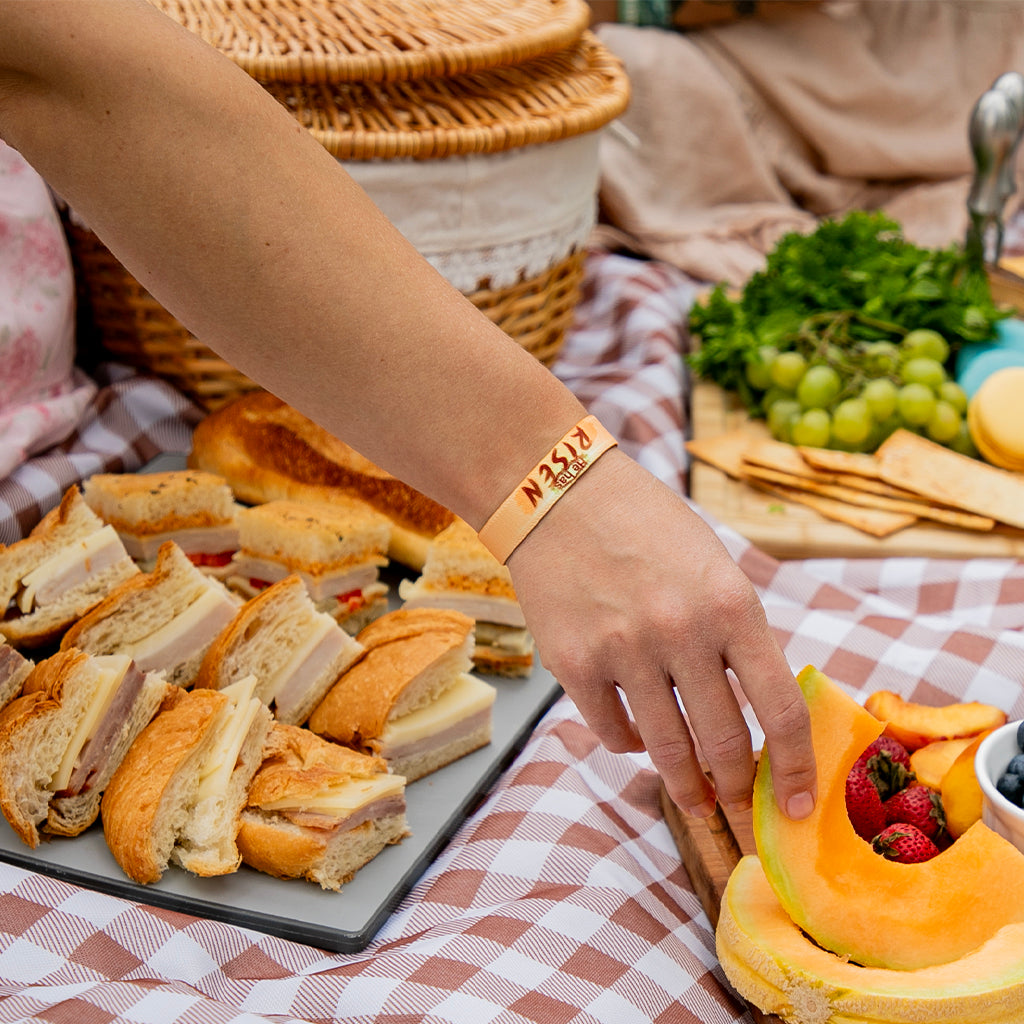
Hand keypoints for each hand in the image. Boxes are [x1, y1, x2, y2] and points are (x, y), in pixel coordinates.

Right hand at [507, 448, 816, 819]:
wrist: (555, 491)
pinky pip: (612, 731)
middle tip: (740, 808)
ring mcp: (623, 651)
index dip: (796, 769)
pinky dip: (630, 745)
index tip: (798, 805)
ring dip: (686, 787)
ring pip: (668, 750)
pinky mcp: (572, 663)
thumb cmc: (644, 523)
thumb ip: (736, 632)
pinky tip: (637, 739)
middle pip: (725, 743)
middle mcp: (681, 632)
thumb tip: (756, 710)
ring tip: (694, 802)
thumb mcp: (712, 565)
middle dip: (737, 789)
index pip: (780, 710)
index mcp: (731, 604)